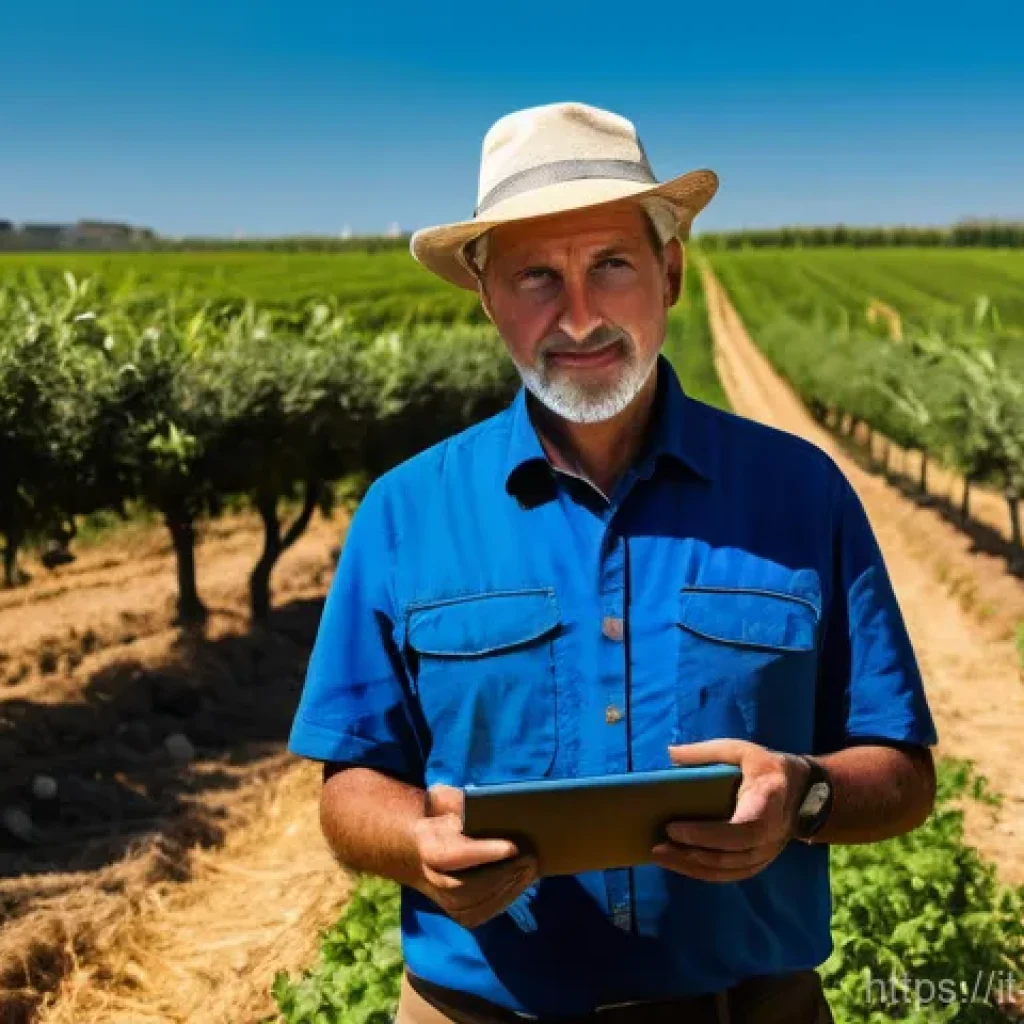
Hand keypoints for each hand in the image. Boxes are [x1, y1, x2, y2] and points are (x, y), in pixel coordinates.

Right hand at [411, 784, 538, 928]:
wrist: (424, 847)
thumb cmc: (443, 815)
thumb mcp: (445, 798)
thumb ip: (461, 802)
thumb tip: (490, 807)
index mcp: (429, 845)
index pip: (454, 855)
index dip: (483, 853)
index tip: (512, 847)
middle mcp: (431, 878)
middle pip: (467, 886)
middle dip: (503, 874)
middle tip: (531, 859)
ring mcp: (444, 899)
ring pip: (477, 903)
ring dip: (509, 887)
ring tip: (532, 868)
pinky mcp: (460, 913)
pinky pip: (484, 912)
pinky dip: (506, 897)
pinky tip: (523, 880)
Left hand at [652, 739, 809, 882]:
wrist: (803, 792)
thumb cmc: (765, 768)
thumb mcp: (740, 751)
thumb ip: (706, 752)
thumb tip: (669, 753)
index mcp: (767, 803)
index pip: (741, 829)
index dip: (707, 834)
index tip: (673, 828)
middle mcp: (770, 835)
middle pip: (730, 856)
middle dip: (690, 853)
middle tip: (657, 845)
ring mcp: (766, 853)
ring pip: (727, 870)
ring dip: (692, 867)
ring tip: (660, 856)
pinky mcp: (759, 861)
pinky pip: (730, 874)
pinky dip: (703, 873)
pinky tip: (679, 864)